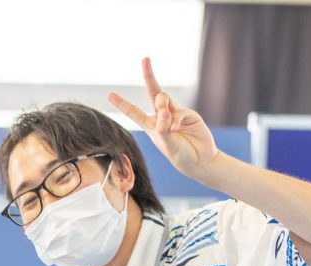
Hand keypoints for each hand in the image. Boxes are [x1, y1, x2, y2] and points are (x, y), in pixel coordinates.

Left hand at [108, 57, 218, 178]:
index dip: (122, 104)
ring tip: (165, 121)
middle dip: (149, 75)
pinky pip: (178, 111)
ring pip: (164, 98)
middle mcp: (162, 116)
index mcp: (151, 126)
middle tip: (145, 59)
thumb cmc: (181, 155)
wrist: (200, 160)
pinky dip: (174, 119)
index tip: (110, 95)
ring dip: (161, 105)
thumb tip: (164, 112)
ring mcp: (176, 113)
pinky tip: (174, 129)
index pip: (134, 112)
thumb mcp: (167, 145)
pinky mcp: (188, 114)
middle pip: (153, 92)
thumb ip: (163, 130)